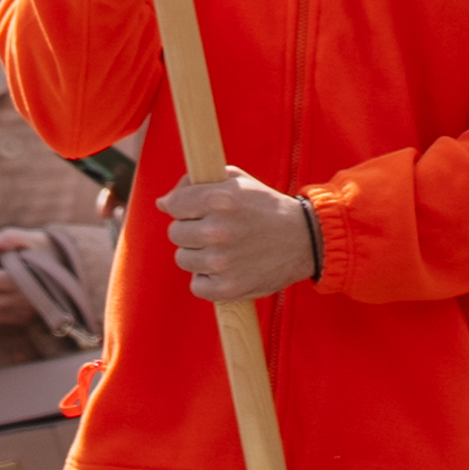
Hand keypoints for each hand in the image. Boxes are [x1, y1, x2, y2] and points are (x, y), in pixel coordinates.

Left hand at [158, 165, 314, 302]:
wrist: (304, 240)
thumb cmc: (265, 206)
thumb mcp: (237, 181)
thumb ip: (198, 183)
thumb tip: (164, 202)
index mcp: (219, 199)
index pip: (173, 205)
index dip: (181, 207)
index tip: (192, 210)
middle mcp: (218, 230)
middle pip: (175, 233)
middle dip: (190, 230)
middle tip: (212, 230)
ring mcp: (222, 262)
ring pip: (183, 259)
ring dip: (198, 255)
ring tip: (222, 249)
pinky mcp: (228, 288)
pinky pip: (196, 285)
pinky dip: (207, 279)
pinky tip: (225, 268)